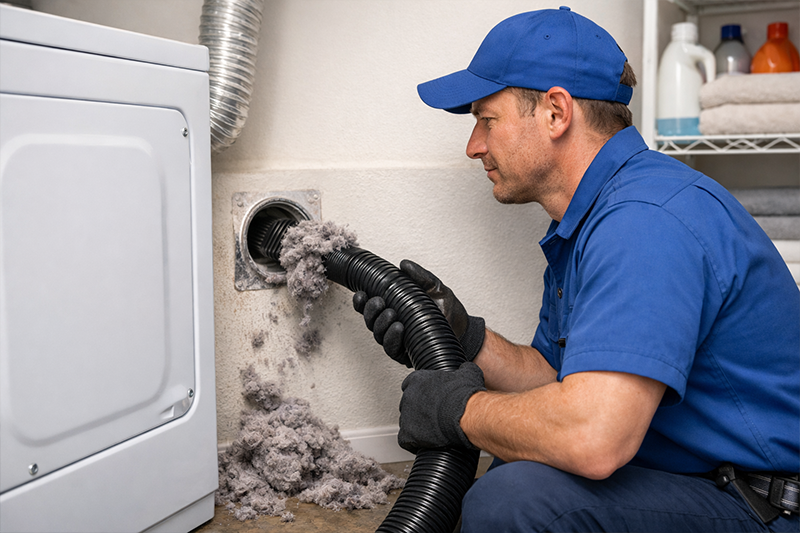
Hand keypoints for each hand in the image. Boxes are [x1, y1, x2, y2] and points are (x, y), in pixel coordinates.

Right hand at [352, 260, 485, 365]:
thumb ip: (419, 276)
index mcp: (395, 308)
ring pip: (378, 335)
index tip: (361, 293)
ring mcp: (398, 341)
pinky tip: (399, 328)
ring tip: (391, 314)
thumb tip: (404, 264)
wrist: (464, 330)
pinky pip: (392, 349)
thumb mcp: (435, 287)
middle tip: (379, 302)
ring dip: (381, 324)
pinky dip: (392, 338)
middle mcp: (392, 325)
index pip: (371, 306)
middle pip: (370, 321)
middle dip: (370, 311)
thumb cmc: (448, 310)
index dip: (362, 302)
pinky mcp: (406, 354)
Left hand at [397, 361, 485, 453]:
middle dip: (418, 409)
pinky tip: (422, 445)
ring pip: (406, 422)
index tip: (429, 398)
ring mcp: (406, 415)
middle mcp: (408, 396)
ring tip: (430, 431)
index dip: (421, 392)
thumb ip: (462, 369)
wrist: (465, 415)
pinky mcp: (408, 434)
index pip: (411, 384)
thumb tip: (466, 369)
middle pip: (408, 403)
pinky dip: (413, 444)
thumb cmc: (465, 396)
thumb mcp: (468, 374)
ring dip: (416, 426)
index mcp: (417, 379)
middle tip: (433, 415)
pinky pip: (405, 440)